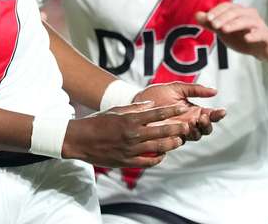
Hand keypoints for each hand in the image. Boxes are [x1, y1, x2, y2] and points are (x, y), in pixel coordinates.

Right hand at [63, 102, 189, 167]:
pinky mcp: (127, 161)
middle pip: (161, 131)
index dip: (171, 110)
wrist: (80, 140)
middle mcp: (132, 135)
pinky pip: (148, 161)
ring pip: (158, 148)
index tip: (182, 107)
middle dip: (177, 128)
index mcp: (129, 120)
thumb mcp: (115, 111)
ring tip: (179, 141)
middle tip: (188, 126)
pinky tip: (163, 155)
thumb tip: (152, 105)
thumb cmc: (97, 122)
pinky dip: (157, 158)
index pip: (155, 114)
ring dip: (171, 144)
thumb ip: (135, 108)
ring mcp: (130, 149)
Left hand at [135, 82, 226, 141]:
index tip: (221, 111)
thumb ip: (195, 89)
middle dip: (207, 124)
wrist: (136, 100)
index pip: (210, 116)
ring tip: (191, 122)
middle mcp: (188, 123)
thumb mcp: (176, 88)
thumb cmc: (157, 94)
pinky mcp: (168, 137)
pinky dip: (183, 136)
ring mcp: (178, 131)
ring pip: (195, 136)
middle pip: (205, 129)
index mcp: (193, 111)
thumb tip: (215, 91)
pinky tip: (182, 129)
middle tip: (203, 117)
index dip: (217, 115)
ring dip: (196, 130)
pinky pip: (179, 141)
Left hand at [196, 2, 267, 62]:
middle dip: (223, 18)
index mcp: (239, 11)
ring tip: (225, 29)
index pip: (227, 6)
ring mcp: (259, 24)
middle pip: (236, 12)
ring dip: (235, 24)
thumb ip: (211, 24)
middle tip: (214, 25)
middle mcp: (249, 14)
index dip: (217, 10)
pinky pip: (261, 33)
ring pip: (247, 20)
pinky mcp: (265, 35)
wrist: (261, 49)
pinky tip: (247, 38)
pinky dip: (254, 35)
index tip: (208, 18)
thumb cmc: (241, 37)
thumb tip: (197, 15)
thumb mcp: (224, 31)